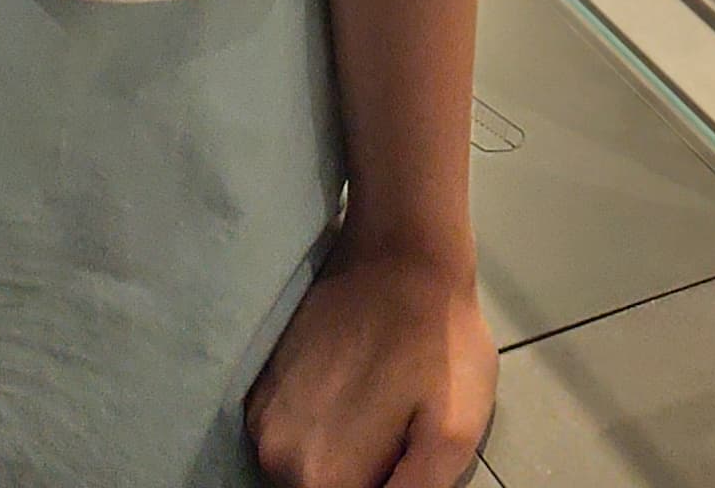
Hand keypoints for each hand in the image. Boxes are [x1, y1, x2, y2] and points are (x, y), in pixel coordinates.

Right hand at [248, 245, 495, 487]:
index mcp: (319, 477)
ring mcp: (260, 412)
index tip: (400, 454)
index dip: (383, 486)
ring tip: (379, 409)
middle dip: (362, 475)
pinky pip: (290, 432)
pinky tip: (354, 390)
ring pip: (303, 468)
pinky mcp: (262, 378)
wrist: (403, 250)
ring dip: (340, 454)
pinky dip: (319, 426)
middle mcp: (273, 452)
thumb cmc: (439, 343)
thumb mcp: (454, 435)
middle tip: (399, 434)